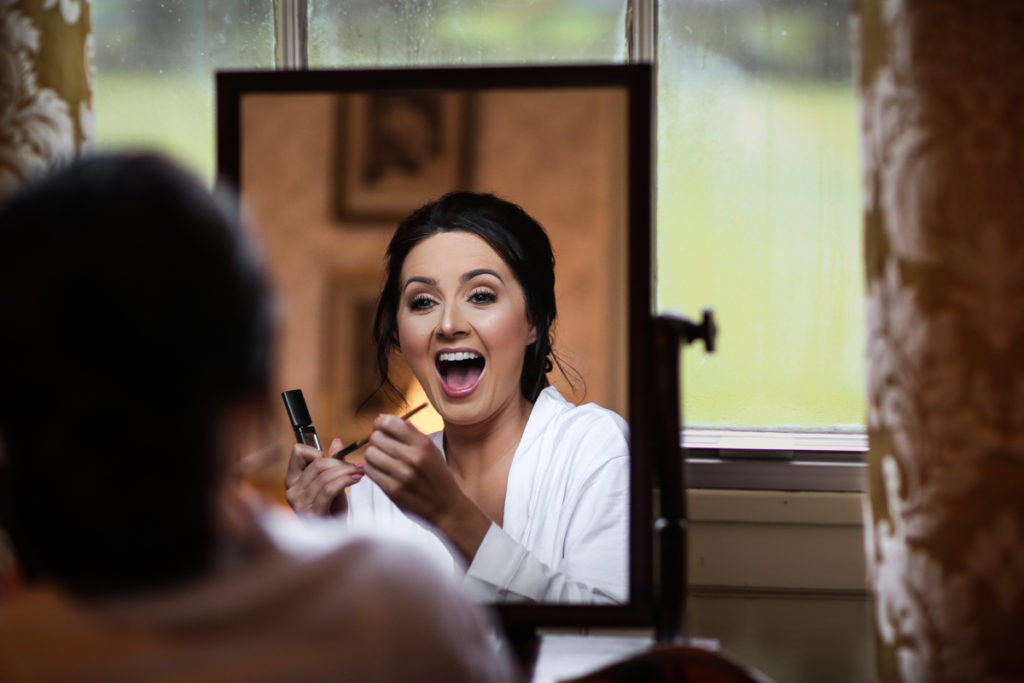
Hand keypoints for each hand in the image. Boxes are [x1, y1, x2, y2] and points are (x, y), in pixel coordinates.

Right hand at [284, 438, 363, 516]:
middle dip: (341, 462)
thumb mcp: (332, 484)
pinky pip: (329, 489)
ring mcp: (299, 502)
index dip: (320, 451)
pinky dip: (345, 481)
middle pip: (317, 463)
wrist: (336, 539)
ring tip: (359, 472)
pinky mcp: (311, 512)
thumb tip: (337, 442)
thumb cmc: (333, 512)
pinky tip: (356, 480)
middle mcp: (292, 491)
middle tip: (357, 466)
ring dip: (347, 471)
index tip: (337, 459)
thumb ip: (333, 464)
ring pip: (325, 474)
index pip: (299, 452)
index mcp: (293, 480)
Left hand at [363, 415, 489, 560]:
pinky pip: (370, 471)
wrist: (446, 507)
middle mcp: (412, 458)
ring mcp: (402, 475)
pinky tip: (381, 471)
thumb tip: (383, 418)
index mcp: (423, 444)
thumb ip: (409, 433)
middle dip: (376, 440)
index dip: (380, 423)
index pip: (390, 423)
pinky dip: (372, 469)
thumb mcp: (431, 449)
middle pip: (376, 438)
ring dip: (373, 456)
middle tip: (382, 447)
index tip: (381, 428)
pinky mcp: (392, 490)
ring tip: (382, 460)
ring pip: (370, 454)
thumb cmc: (437, 476)